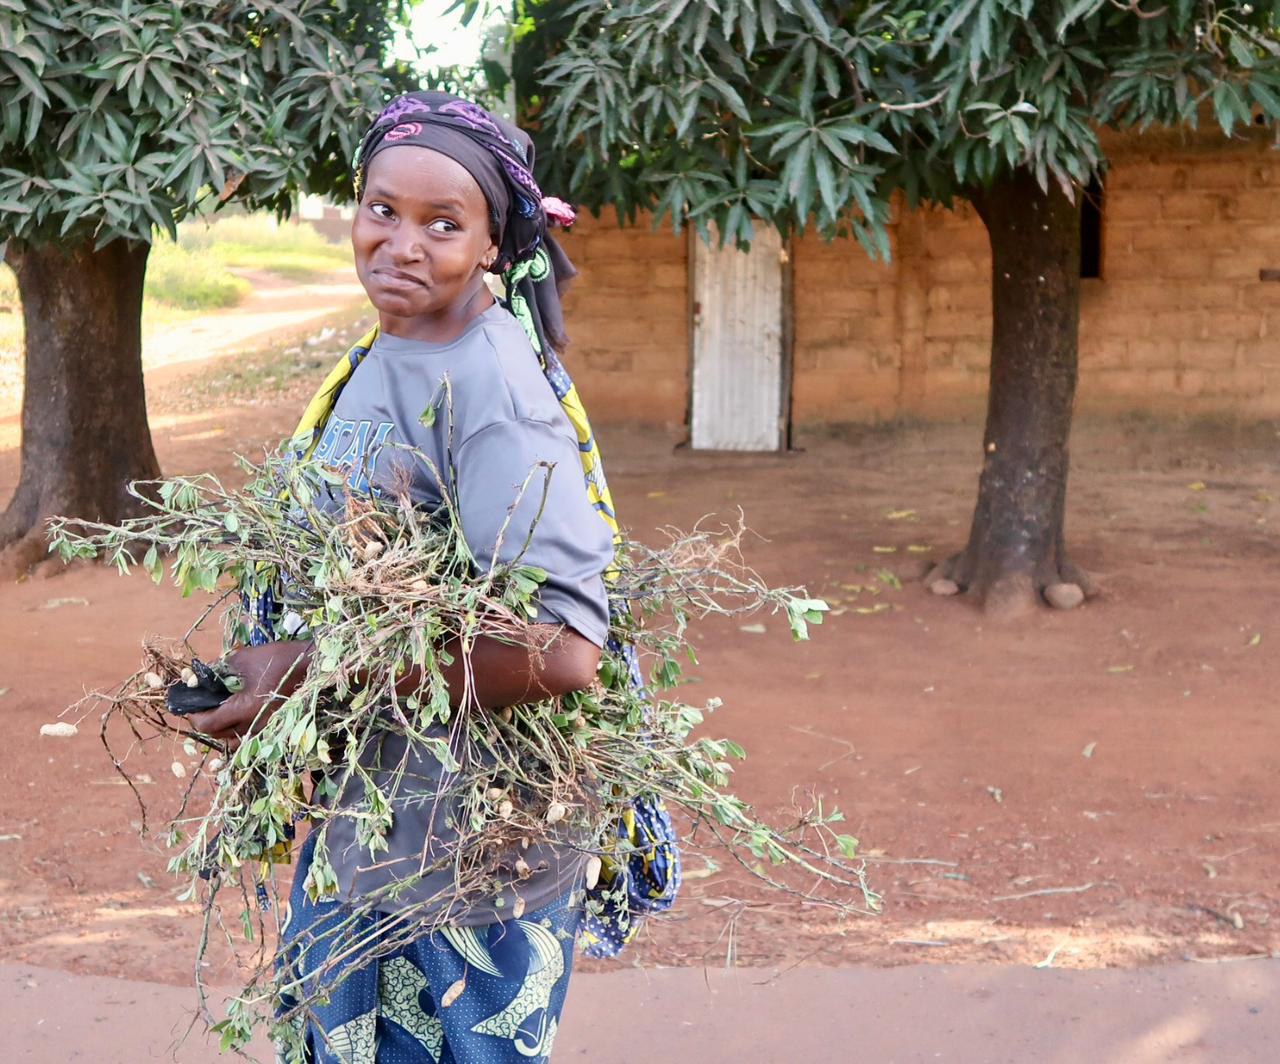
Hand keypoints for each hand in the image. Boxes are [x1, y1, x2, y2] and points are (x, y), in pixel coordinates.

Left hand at [184, 641, 310, 747]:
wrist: (313, 665)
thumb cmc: (279, 659)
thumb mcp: (244, 658)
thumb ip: (218, 668)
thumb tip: (199, 675)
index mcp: (245, 709)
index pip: (207, 724)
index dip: (193, 715)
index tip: (188, 703)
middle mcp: (254, 725)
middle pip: (217, 735)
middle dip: (204, 720)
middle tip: (201, 704)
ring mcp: (265, 728)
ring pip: (232, 740)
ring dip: (220, 729)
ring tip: (219, 711)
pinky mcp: (273, 725)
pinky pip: (248, 737)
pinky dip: (237, 731)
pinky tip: (238, 715)